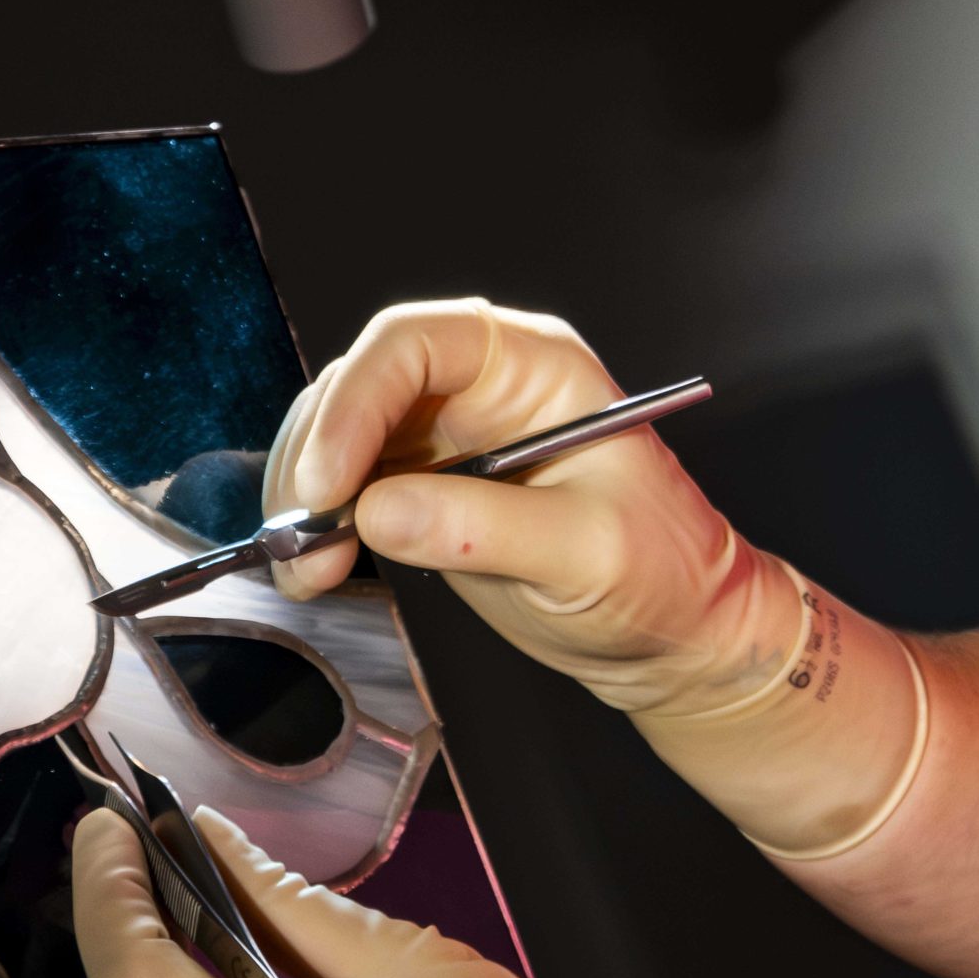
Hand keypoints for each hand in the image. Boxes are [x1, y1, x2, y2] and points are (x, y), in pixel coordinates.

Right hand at [264, 300, 797, 717]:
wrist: (674, 634)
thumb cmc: (661, 574)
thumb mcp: (587, 552)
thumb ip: (484, 528)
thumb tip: (377, 512)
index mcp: (534, 368)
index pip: (418, 343)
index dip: (358, 401)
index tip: (330, 483)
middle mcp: (480, 387)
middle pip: (361, 385)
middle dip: (318, 459)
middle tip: (304, 542)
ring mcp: (446, 437)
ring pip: (339, 434)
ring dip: (305, 498)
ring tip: (308, 574)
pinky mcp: (424, 489)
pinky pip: (346, 486)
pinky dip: (316, 527)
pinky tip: (314, 575)